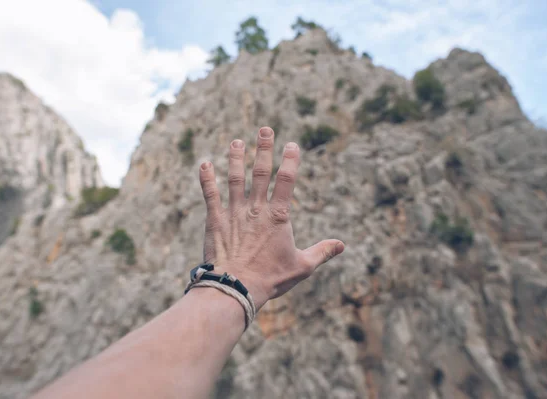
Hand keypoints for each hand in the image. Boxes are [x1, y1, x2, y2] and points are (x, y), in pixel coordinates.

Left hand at [198, 126, 344, 309]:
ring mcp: (234, 212)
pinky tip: (204, 164)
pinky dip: (207, 179)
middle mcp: (256, 208)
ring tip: (236, 142)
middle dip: (264, 148)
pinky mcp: (215, 220)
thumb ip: (322, 251)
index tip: (291, 144)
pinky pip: (210, 195)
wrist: (235, 287)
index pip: (286, 180)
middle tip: (265, 129)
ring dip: (235, 159)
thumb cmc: (270, 278)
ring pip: (235, 178)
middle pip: (261, 172)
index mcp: (278, 216)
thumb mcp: (302, 266)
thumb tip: (342, 245)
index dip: (290, 160)